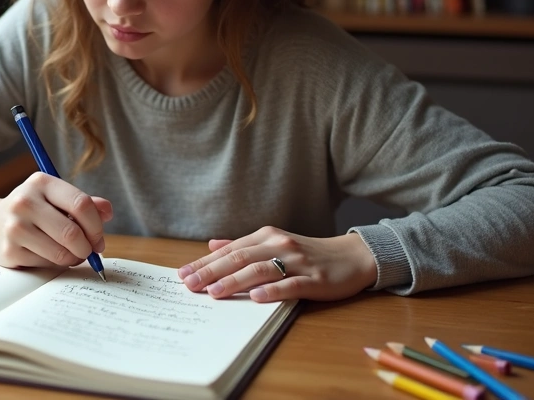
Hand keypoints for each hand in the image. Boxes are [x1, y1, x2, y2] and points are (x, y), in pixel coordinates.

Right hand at [0, 172, 112, 268]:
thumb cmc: (32, 211)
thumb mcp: (54, 199)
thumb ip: (83, 204)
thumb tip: (107, 211)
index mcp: (41, 183)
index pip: (81, 204)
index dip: (96, 226)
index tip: (98, 238)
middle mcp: (25, 201)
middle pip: (72, 232)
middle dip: (87, 247)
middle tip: (88, 251)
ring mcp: (15, 226)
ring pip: (61, 252)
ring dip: (72, 258)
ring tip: (69, 254)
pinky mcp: (9, 250)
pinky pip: (46, 264)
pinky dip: (54, 264)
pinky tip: (48, 256)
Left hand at [177, 227, 377, 302]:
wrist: (351, 257)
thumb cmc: (308, 253)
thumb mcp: (273, 243)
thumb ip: (243, 246)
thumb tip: (212, 245)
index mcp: (266, 236)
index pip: (229, 250)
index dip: (205, 262)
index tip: (182, 274)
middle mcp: (279, 245)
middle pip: (239, 258)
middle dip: (211, 272)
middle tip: (189, 285)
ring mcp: (297, 262)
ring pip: (260, 270)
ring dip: (235, 281)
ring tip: (214, 292)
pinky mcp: (314, 279)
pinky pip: (290, 284)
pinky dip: (272, 290)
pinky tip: (255, 297)